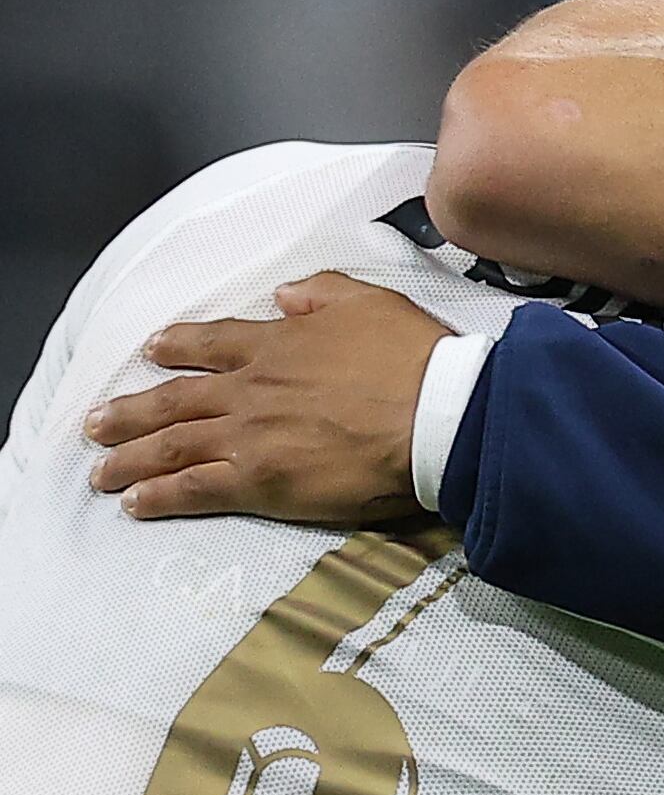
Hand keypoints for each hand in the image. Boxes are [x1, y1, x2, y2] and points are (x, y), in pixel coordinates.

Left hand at [85, 272, 446, 526]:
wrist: (436, 415)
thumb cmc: (415, 360)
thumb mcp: (372, 302)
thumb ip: (323, 293)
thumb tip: (285, 296)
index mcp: (279, 344)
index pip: (212, 342)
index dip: (177, 346)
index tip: (152, 350)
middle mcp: (252, 388)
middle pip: (174, 399)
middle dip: (130, 412)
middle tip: (96, 423)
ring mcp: (249, 436)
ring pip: (171, 445)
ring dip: (129, 456)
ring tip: (101, 468)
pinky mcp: (259, 481)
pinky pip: (194, 488)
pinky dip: (159, 495)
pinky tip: (136, 501)